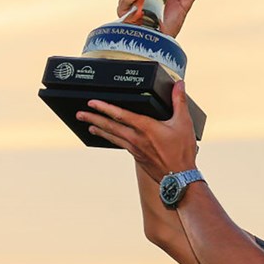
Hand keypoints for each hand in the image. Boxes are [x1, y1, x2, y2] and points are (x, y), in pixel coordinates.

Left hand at [76, 80, 198, 182]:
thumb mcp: (184, 122)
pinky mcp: (136, 157)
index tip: (92, 102)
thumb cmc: (182, 151)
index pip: (120, 114)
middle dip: (93, 118)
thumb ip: (179, 101)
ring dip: (99, 130)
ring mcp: (134, 149)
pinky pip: (119, 144)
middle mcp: (136, 138)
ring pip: (112, 137)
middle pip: (110, 126)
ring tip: (88, 125)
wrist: (180, 178)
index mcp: (146, 127)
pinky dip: (111, 139)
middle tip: (80, 114)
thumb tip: (179, 85)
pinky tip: (108, 138)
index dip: (105, 107)